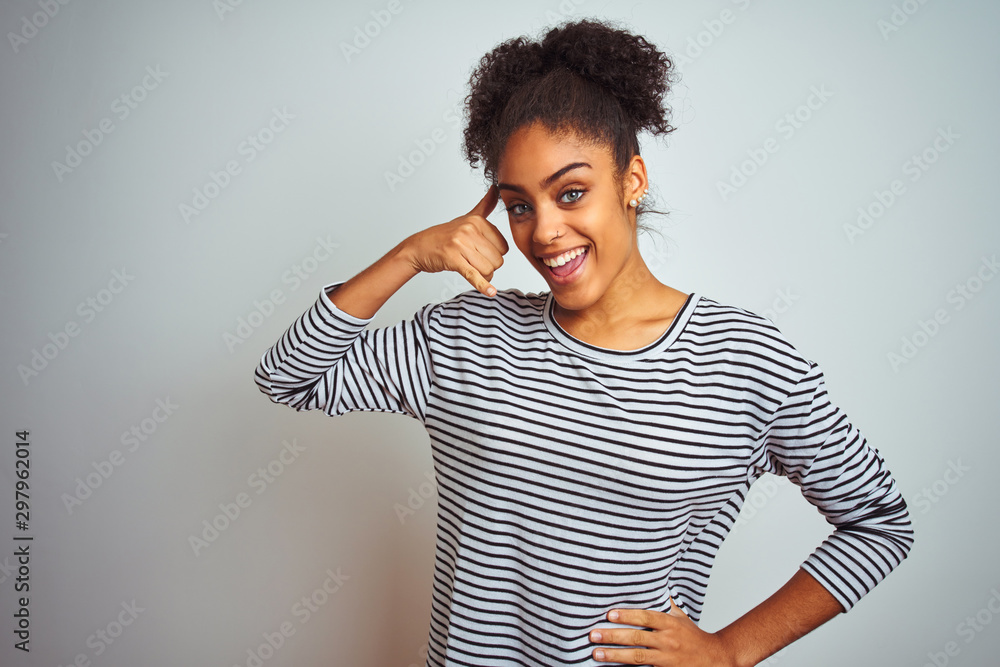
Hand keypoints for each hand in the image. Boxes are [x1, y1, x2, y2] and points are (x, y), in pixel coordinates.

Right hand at [404, 184, 508, 295]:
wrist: (419, 247)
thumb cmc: (444, 235)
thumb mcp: (466, 217)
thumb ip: (484, 205)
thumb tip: (496, 188)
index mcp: (477, 221)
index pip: (503, 246)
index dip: (495, 254)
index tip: (482, 253)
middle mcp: (469, 230)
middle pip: (497, 260)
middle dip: (489, 266)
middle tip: (474, 262)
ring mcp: (461, 245)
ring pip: (488, 269)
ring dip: (483, 276)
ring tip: (471, 269)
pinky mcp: (453, 260)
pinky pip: (474, 275)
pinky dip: (483, 285)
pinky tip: (490, 291)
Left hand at [590, 598, 735, 665]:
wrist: (715, 659)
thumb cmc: (693, 637)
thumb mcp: (680, 617)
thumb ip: (664, 603)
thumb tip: (650, 582)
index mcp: (670, 624)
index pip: (646, 617)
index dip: (627, 615)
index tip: (609, 614)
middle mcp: (667, 641)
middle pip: (637, 638)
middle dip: (613, 637)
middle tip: (593, 635)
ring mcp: (666, 659)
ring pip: (637, 657)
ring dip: (614, 656)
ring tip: (596, 653)